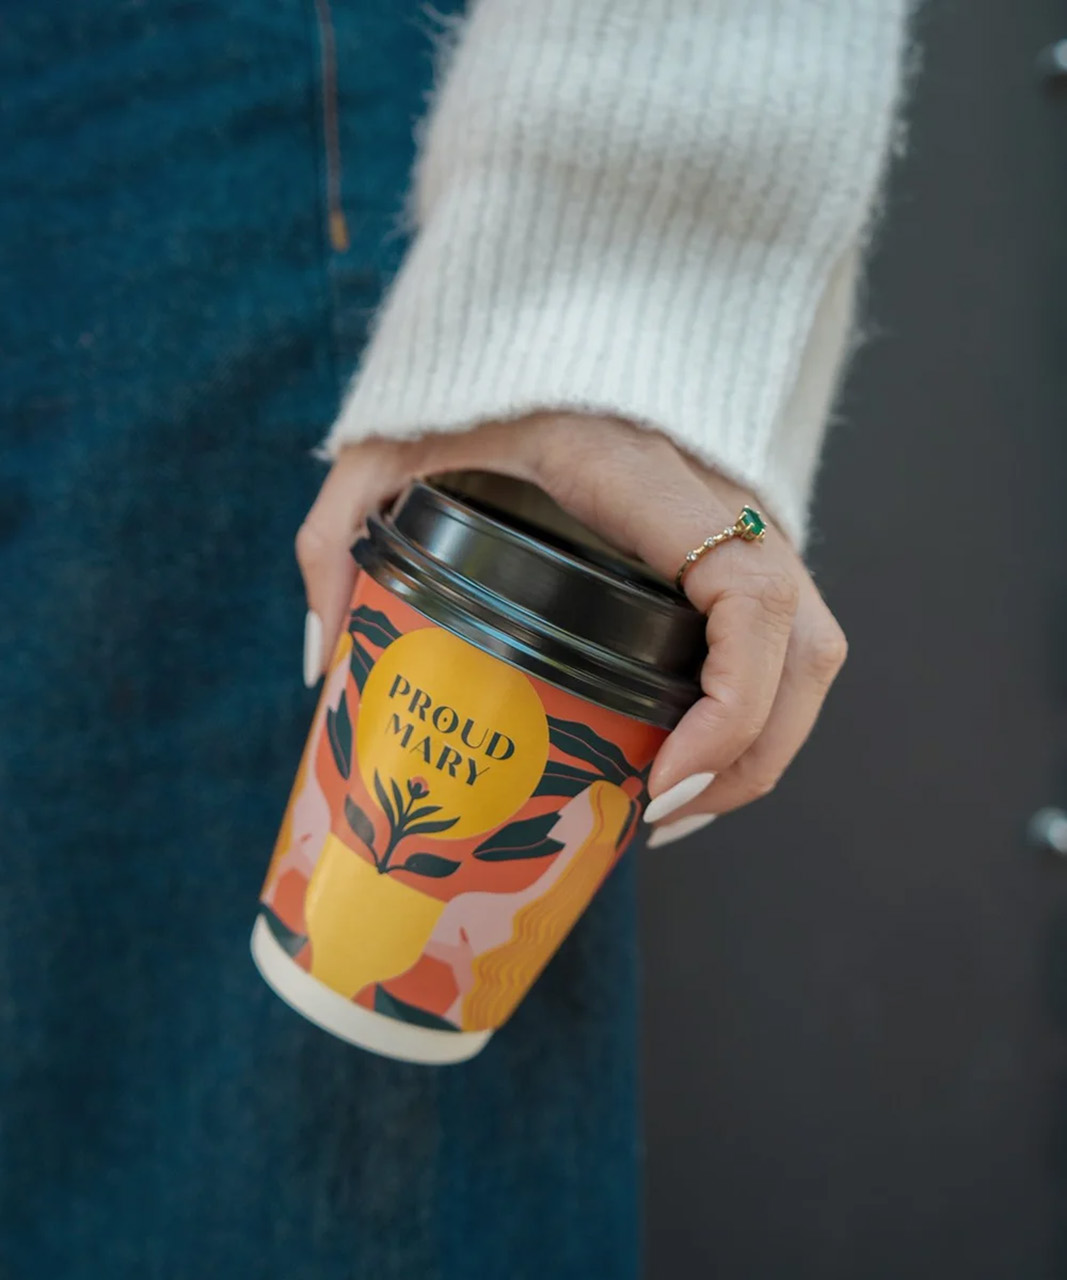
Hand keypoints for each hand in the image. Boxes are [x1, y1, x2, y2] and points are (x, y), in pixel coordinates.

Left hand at [296, 413, 846, 846]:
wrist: (544, 304)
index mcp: (646, 476)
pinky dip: (757, 706)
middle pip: (803, 649)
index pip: (749, 595)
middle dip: (748, 757)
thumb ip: (338, 537)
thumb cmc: (472, 374)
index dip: (731, 706)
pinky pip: (785, 635)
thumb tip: (321, 661)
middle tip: (657, 818)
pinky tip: (686, 754)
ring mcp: (743, 517)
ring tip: (674, 804)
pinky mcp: (739, 535)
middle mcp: (721, 499)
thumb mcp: (388, 447)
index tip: (660, 777)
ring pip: (810, 651)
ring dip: (762, 744)